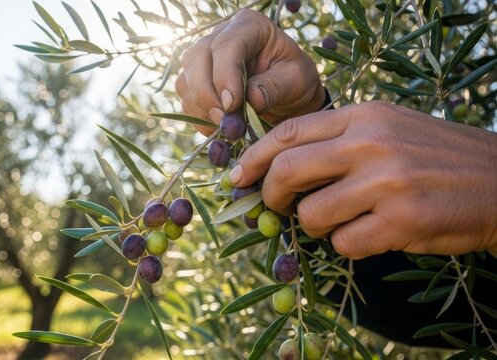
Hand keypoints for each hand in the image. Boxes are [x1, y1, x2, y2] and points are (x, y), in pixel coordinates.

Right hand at [175, 9, 324, 134]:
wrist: (287, 94)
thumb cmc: (294, 80)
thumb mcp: (296, 80)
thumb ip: (273, 87)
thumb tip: (248, 100)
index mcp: (249, 26)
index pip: (226, 45)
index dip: (224, 75)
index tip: (233, 104)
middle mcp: (220, 36)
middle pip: (196, 59)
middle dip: (206, 94)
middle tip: (224, 120)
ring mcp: (203, 58)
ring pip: (185, 80)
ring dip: (201, 108)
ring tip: (225, 126)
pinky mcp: (195, 80)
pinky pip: (185, 98)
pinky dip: (198, 117)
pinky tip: (218, 127)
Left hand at [229, 101, 496, 258]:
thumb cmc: (437, 156)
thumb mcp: (388, 128)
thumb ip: (338, 141)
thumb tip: (279, 168)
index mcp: (364, 116)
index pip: (289, 132)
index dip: (254, 157)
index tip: (237, 177)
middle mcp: (371, 144)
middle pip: (288, 170)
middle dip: (270, 196)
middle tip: (274, 208)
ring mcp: (386, 183)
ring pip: (312, 215)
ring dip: (314, 226)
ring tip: (340, 221)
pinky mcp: (401, 222)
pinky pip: (344, 244)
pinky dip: (347, 246)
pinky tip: (370, 234)